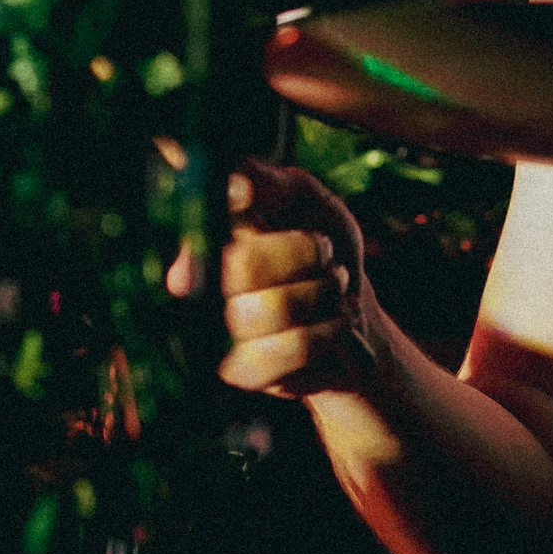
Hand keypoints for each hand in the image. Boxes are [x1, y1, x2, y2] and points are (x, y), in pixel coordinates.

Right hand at [205, 159, 377, 399]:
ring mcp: (218, 334)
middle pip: (242, 266)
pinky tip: (335, 323)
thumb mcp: (301, 199)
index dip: (227, 207)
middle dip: (302, 253)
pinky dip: (327, 330)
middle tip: (324, 252)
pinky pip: (289, 349)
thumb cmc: (321, 244)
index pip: (199, 220)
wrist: (353, 308)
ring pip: (273, 309)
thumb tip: (230, 180)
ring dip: (323, 292)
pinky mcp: (244, 373)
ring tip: (333, 285)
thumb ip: (265, 181)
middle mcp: (200, 287)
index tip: (248, 196)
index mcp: (205, 238)